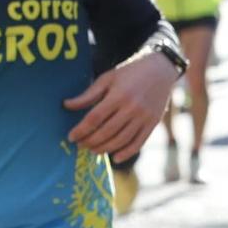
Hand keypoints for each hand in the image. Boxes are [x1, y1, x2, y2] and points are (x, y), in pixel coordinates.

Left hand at [65, 48, 180, 160]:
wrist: (161, 70)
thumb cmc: (129, 73)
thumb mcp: (107, 78)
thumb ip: (88, 95)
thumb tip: (66, 105)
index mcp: (118, 96)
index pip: (95, 118)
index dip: (81, 130)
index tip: (71, 137)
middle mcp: (132, 108)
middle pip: (107, 131)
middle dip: (90, 141)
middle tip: (79, 145)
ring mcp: (144, 117)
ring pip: (122, 140)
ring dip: (105, 148)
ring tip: (92, 150)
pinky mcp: (153, 123)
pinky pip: (139, 142)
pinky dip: (126, 152)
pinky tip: (114, 157)